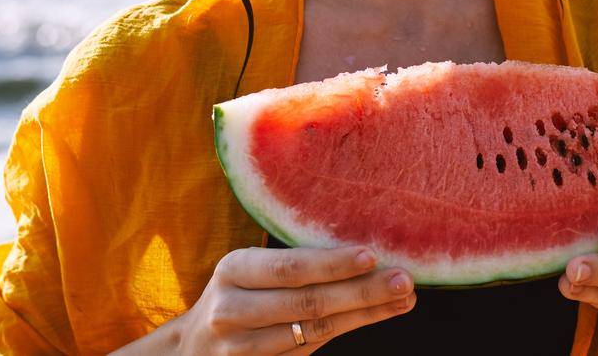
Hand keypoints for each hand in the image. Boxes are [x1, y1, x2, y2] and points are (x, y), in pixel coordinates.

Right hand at [177, 244, 414, 353]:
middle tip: (404, 281)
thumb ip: (294, 264)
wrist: (193, 349)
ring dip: (364, 315)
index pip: (290, 268)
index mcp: (234, 269)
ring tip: (402, 300)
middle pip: (307, 303)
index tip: (373, 256)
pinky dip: (344, 332)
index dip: (332, 264)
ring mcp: (240, 347)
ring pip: (313, 332)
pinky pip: (307, 351)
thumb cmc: (239, 295)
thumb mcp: (250, 270)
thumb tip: (365, 251)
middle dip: (362, 292)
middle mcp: (232, 309)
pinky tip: (372, 318)